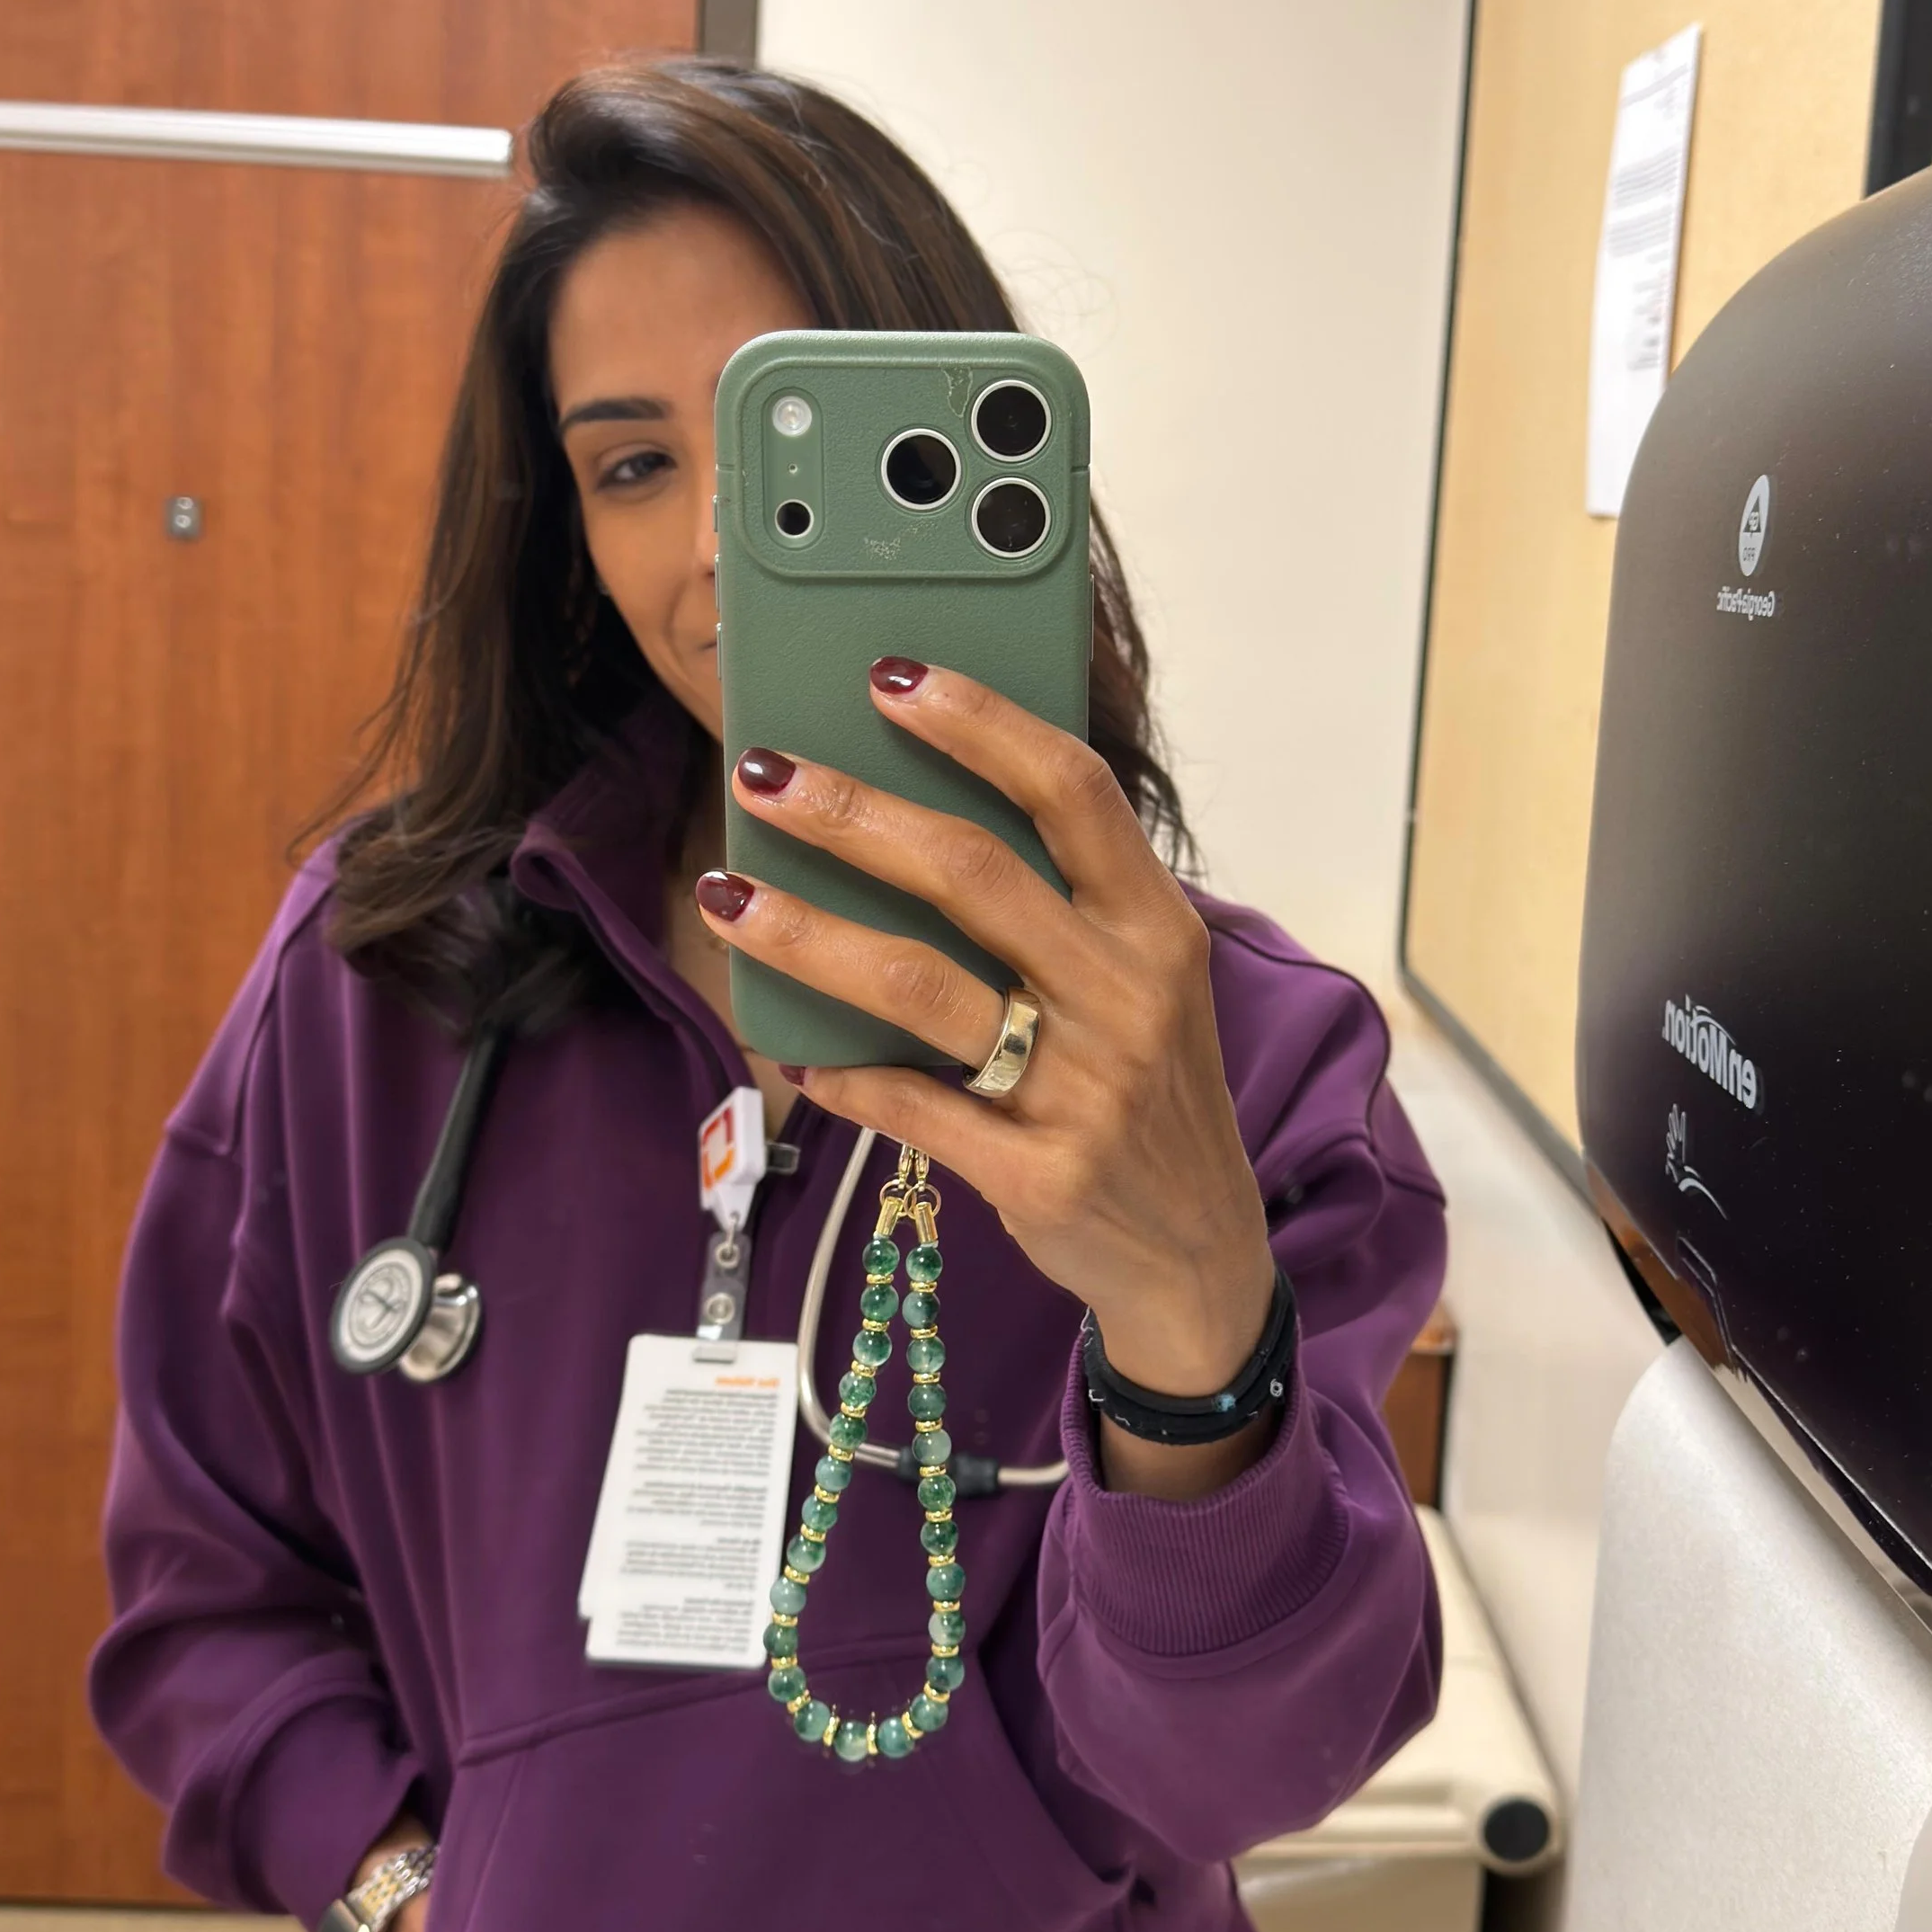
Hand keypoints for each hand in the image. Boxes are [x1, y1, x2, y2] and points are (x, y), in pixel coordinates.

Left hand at [695, 663, 1276, 1497]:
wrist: (1201, 1254)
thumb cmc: (1150, 1095)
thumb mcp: (1144, 986)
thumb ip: (1063, 908)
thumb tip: (916, 816)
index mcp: (1157, 929)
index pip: (1072, 791)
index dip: (980, 724)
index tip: (891, 677)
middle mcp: (1127, 996)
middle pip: (972, 873)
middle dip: (853, 812)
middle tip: (764, 773)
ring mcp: (1087, 1089)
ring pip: (921, 987)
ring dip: (809, 934)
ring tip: (730, 896)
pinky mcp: (1040, 1174)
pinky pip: (913, 1106)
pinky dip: (840, 1072)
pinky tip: (785, 1042)